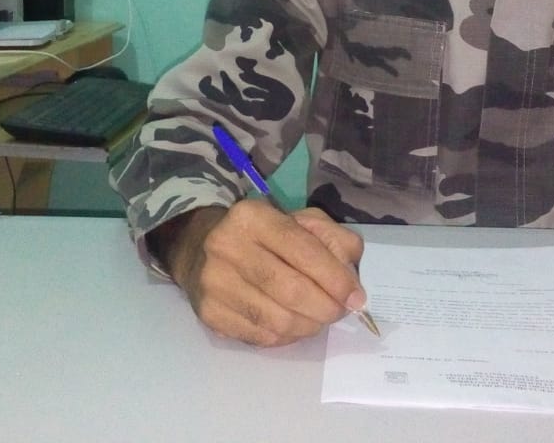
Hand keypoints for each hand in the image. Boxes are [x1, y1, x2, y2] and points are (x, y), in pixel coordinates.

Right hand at [152, 201, 366, 345]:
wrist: (198, 249)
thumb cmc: (260, 236)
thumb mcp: (297, 221)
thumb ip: (332, 238)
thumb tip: (351, 273)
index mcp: (252, 216)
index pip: (302, 250)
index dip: (335, 277)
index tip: (356, 297)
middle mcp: (227, 246)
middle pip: (291, 290)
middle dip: (326, 307)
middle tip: (340, 311)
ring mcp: (214, 283)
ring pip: (279, 320)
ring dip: (309, 325)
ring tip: (317, 318)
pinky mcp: (209, 314)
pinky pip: (262, 337)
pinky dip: (287, 336)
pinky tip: (292, 324)